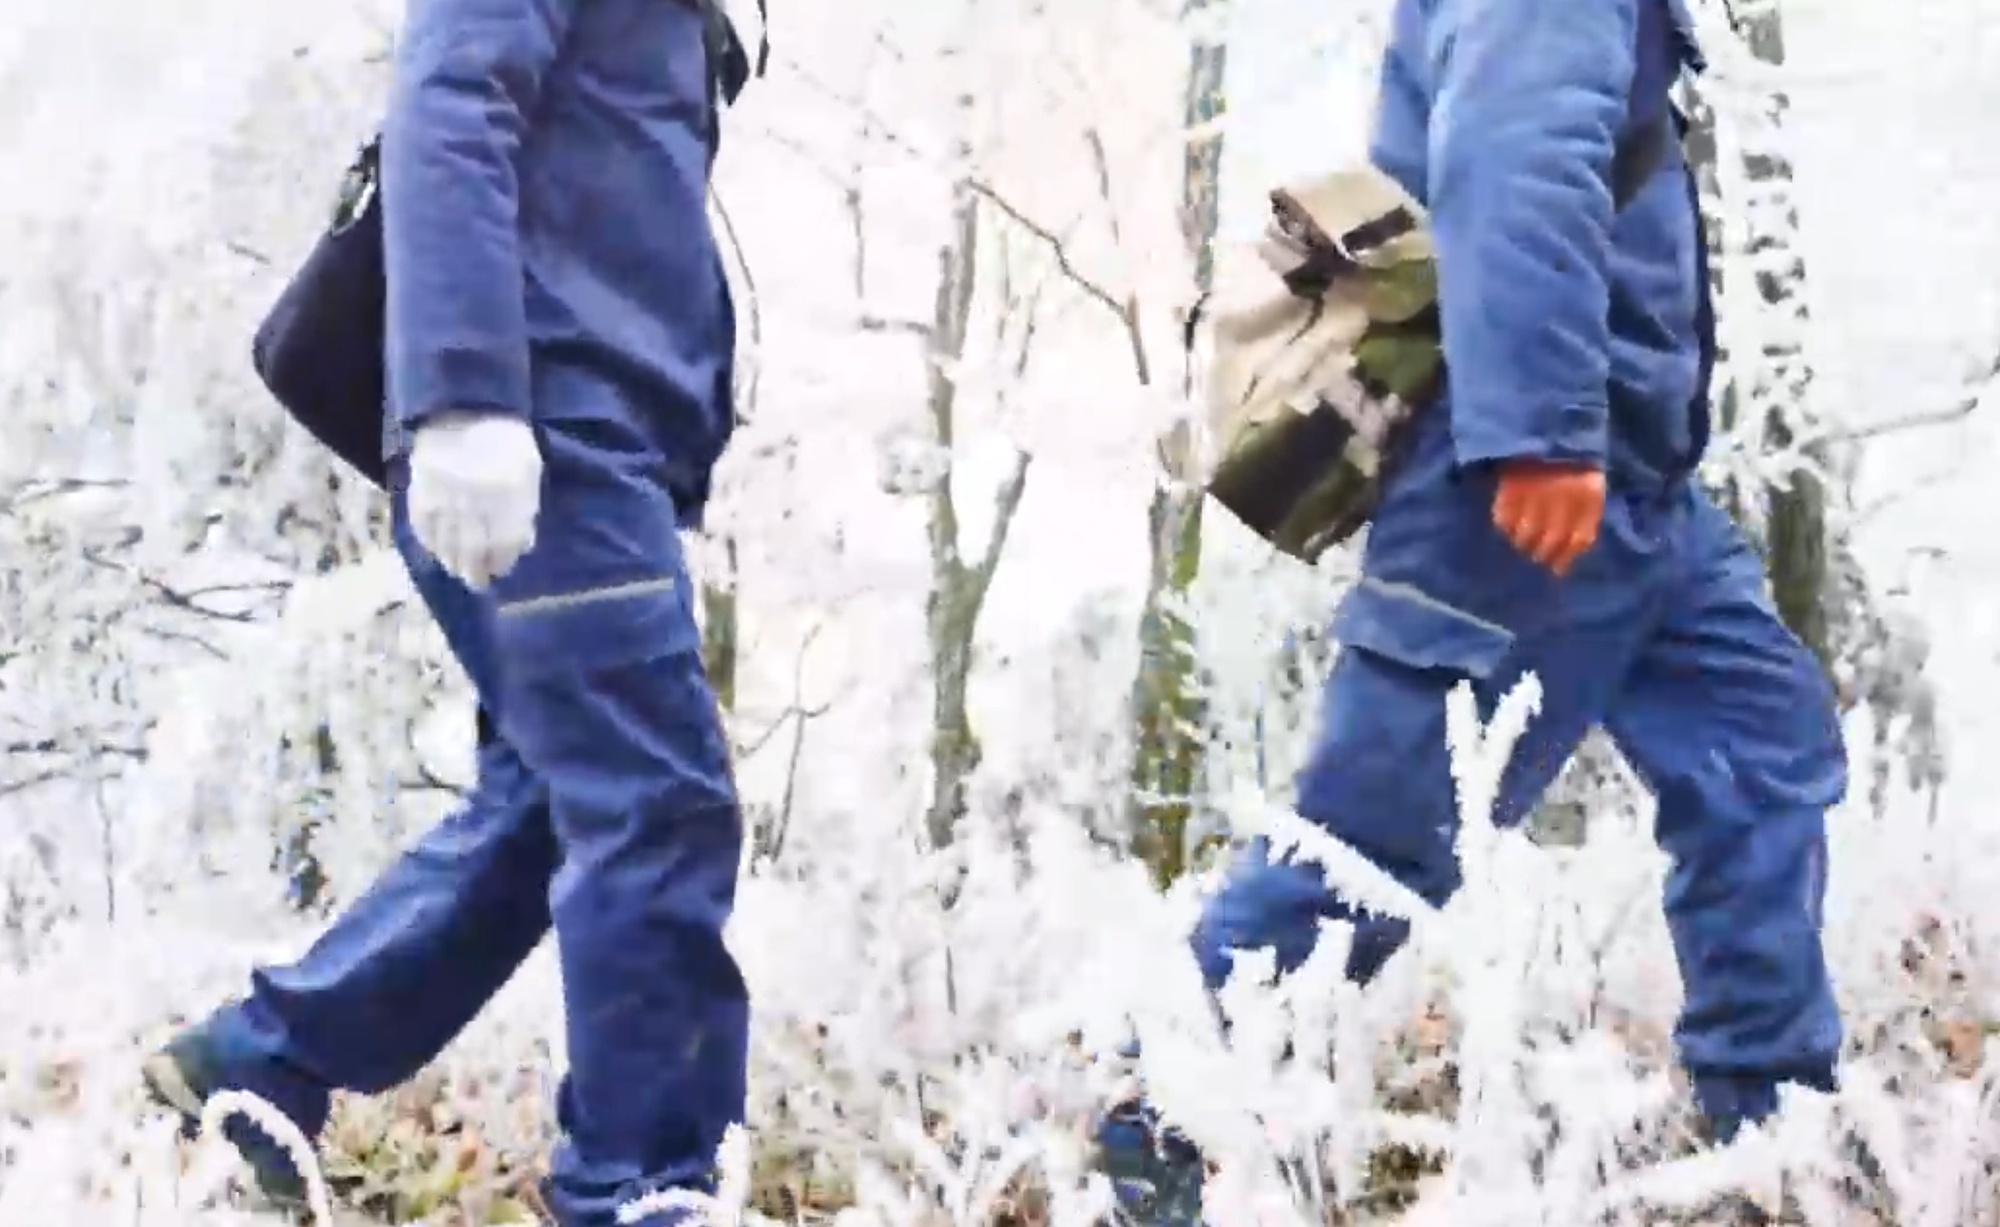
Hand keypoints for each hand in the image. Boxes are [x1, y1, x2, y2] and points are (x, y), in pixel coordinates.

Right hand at [407, 412, 542, 588]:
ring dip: (452, 561)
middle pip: (472, 549)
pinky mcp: (421, 487)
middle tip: (476, 582)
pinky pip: (422, 524)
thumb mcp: (529, 471)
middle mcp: (475, 500)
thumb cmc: (507, 440)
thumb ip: (525, 508)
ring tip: (456, 569)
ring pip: (446, 541)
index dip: (502, 561)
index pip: (504, 542)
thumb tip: (522, 545)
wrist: (464, 405)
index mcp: (508, 494)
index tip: (499, 571)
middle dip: (475, 571)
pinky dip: (429, 541)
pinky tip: (435, 550)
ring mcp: (445, 495)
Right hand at [1491, 459, 1604, 576]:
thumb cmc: (1570, 459)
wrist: (1545, 425)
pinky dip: (1505, 526)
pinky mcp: (1510, 487)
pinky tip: (1507, 526)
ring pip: (1526, 534)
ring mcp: (1535, 493)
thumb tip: (1574, 548)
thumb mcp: (1590, 481)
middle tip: (1536, 556)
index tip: (1557, 567)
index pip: (1579, 538)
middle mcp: (1563, 498)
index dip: (1567, 556)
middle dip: (1543, 554)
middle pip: (1552, 540)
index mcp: (1588, 495)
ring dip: (1523, 543)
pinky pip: (1504, 519)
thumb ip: (1586, 512)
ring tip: (1520, 543)